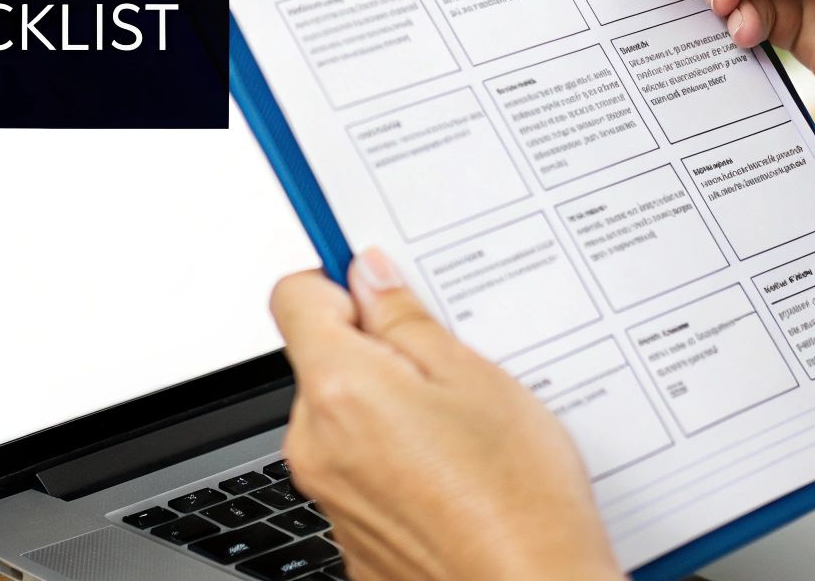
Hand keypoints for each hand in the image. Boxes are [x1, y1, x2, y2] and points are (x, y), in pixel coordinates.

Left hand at [270, 249, 621, 580]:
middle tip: (452, 372)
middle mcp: (315, 446)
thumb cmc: (518, 501)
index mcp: (339, 390)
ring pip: (347, 420)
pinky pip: (363, 474)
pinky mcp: (353, 538)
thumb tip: (371, 277)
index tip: (383, 291)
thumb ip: (408, 319)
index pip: (296, 297)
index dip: (341, 284)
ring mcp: (331, 498)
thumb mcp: (475, 378)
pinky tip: (458, 477)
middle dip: (380, 355)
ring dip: (393, 412)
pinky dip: (400, 464)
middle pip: (324, 363)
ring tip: (466, 433)